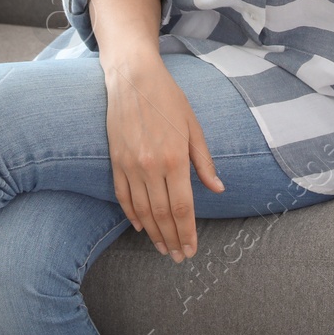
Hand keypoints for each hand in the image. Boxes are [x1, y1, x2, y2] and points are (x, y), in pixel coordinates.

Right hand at [102, 53, 224, 263]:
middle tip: (178, 256)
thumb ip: (204, 161)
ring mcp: (130, 165)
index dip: (187, 232)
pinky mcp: (116, 161)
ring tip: (162, 248)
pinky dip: (131, 214)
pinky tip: (140, 226)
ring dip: (153, 233)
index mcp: (175, 158)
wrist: (133, 78)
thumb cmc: (168, 98)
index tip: (191, 249)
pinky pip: (123, 195)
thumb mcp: (193, 126)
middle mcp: (151, 166)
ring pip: (142, 210)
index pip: (182, 207)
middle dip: (171, 239)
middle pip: (162, 214)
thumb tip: (217, 189)